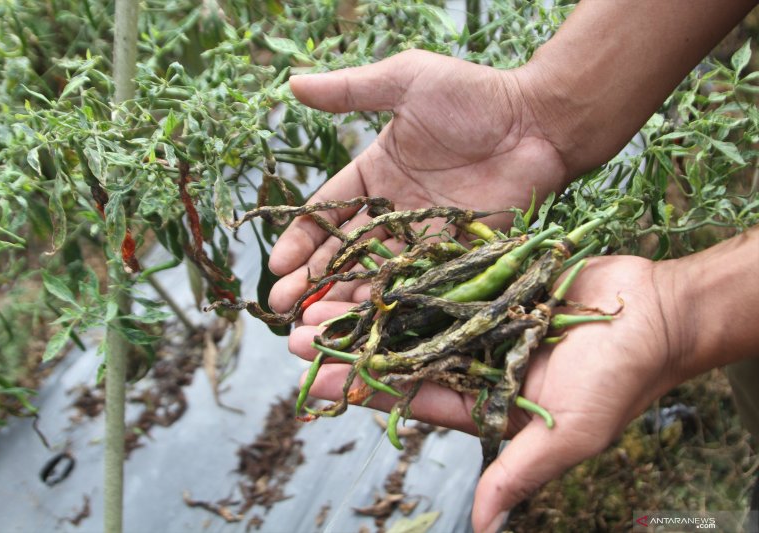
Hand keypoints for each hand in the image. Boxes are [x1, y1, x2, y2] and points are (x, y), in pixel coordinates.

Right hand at [268, 50, 569, 310]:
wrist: (538, 122)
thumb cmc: (474, 96)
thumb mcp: (404, 81)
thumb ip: (349, 90)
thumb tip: (291, 84)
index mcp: (376, 173)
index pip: (327, 211)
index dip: (300, 237)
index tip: (277, 263)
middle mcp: (394, 210)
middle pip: (342, 251)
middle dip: (310, 279)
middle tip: (280, 307)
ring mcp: (424, 236)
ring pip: (373, 274)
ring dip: (341, 299)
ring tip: (309, 325)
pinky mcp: (454, 255)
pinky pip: (415, 284)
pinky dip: (389, 303)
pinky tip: (362, 324)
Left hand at [287, 255, 688, 531]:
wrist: (656, 315)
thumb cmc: (619, 380)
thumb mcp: (569, 433)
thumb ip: (520, 469)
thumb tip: (482, 524)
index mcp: (480, 397)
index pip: (405, 396)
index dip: (356, 389)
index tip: (308, 381)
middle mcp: (471, 356)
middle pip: (397, 351)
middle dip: (348, 345)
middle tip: (295, 335)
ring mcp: (480, 316)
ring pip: (410, 311)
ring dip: (366, 305)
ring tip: (316, 297)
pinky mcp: (493, 278)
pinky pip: (440, 272)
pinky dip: (403, 268)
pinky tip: (367, 260)